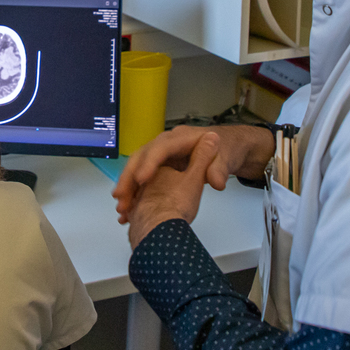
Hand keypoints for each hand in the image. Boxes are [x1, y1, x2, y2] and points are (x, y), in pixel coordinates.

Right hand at [124, 131, 219, 248]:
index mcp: (182, 138)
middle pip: (142, 156)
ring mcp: (161, 154)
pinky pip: (141, 177)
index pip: (161, 148)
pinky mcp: (159, 166)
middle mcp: (167, 143)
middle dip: (129, 176)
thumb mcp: (227, 159)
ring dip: (127, 187)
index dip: (150, 163)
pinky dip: (133, 193)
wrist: (226, 148)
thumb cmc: (225, 150)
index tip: (142, 179)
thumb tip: (217, 180)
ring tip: (122, 208)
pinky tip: (128, 210)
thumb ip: (219, 170)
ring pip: (137, 167)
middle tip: (122, 197)